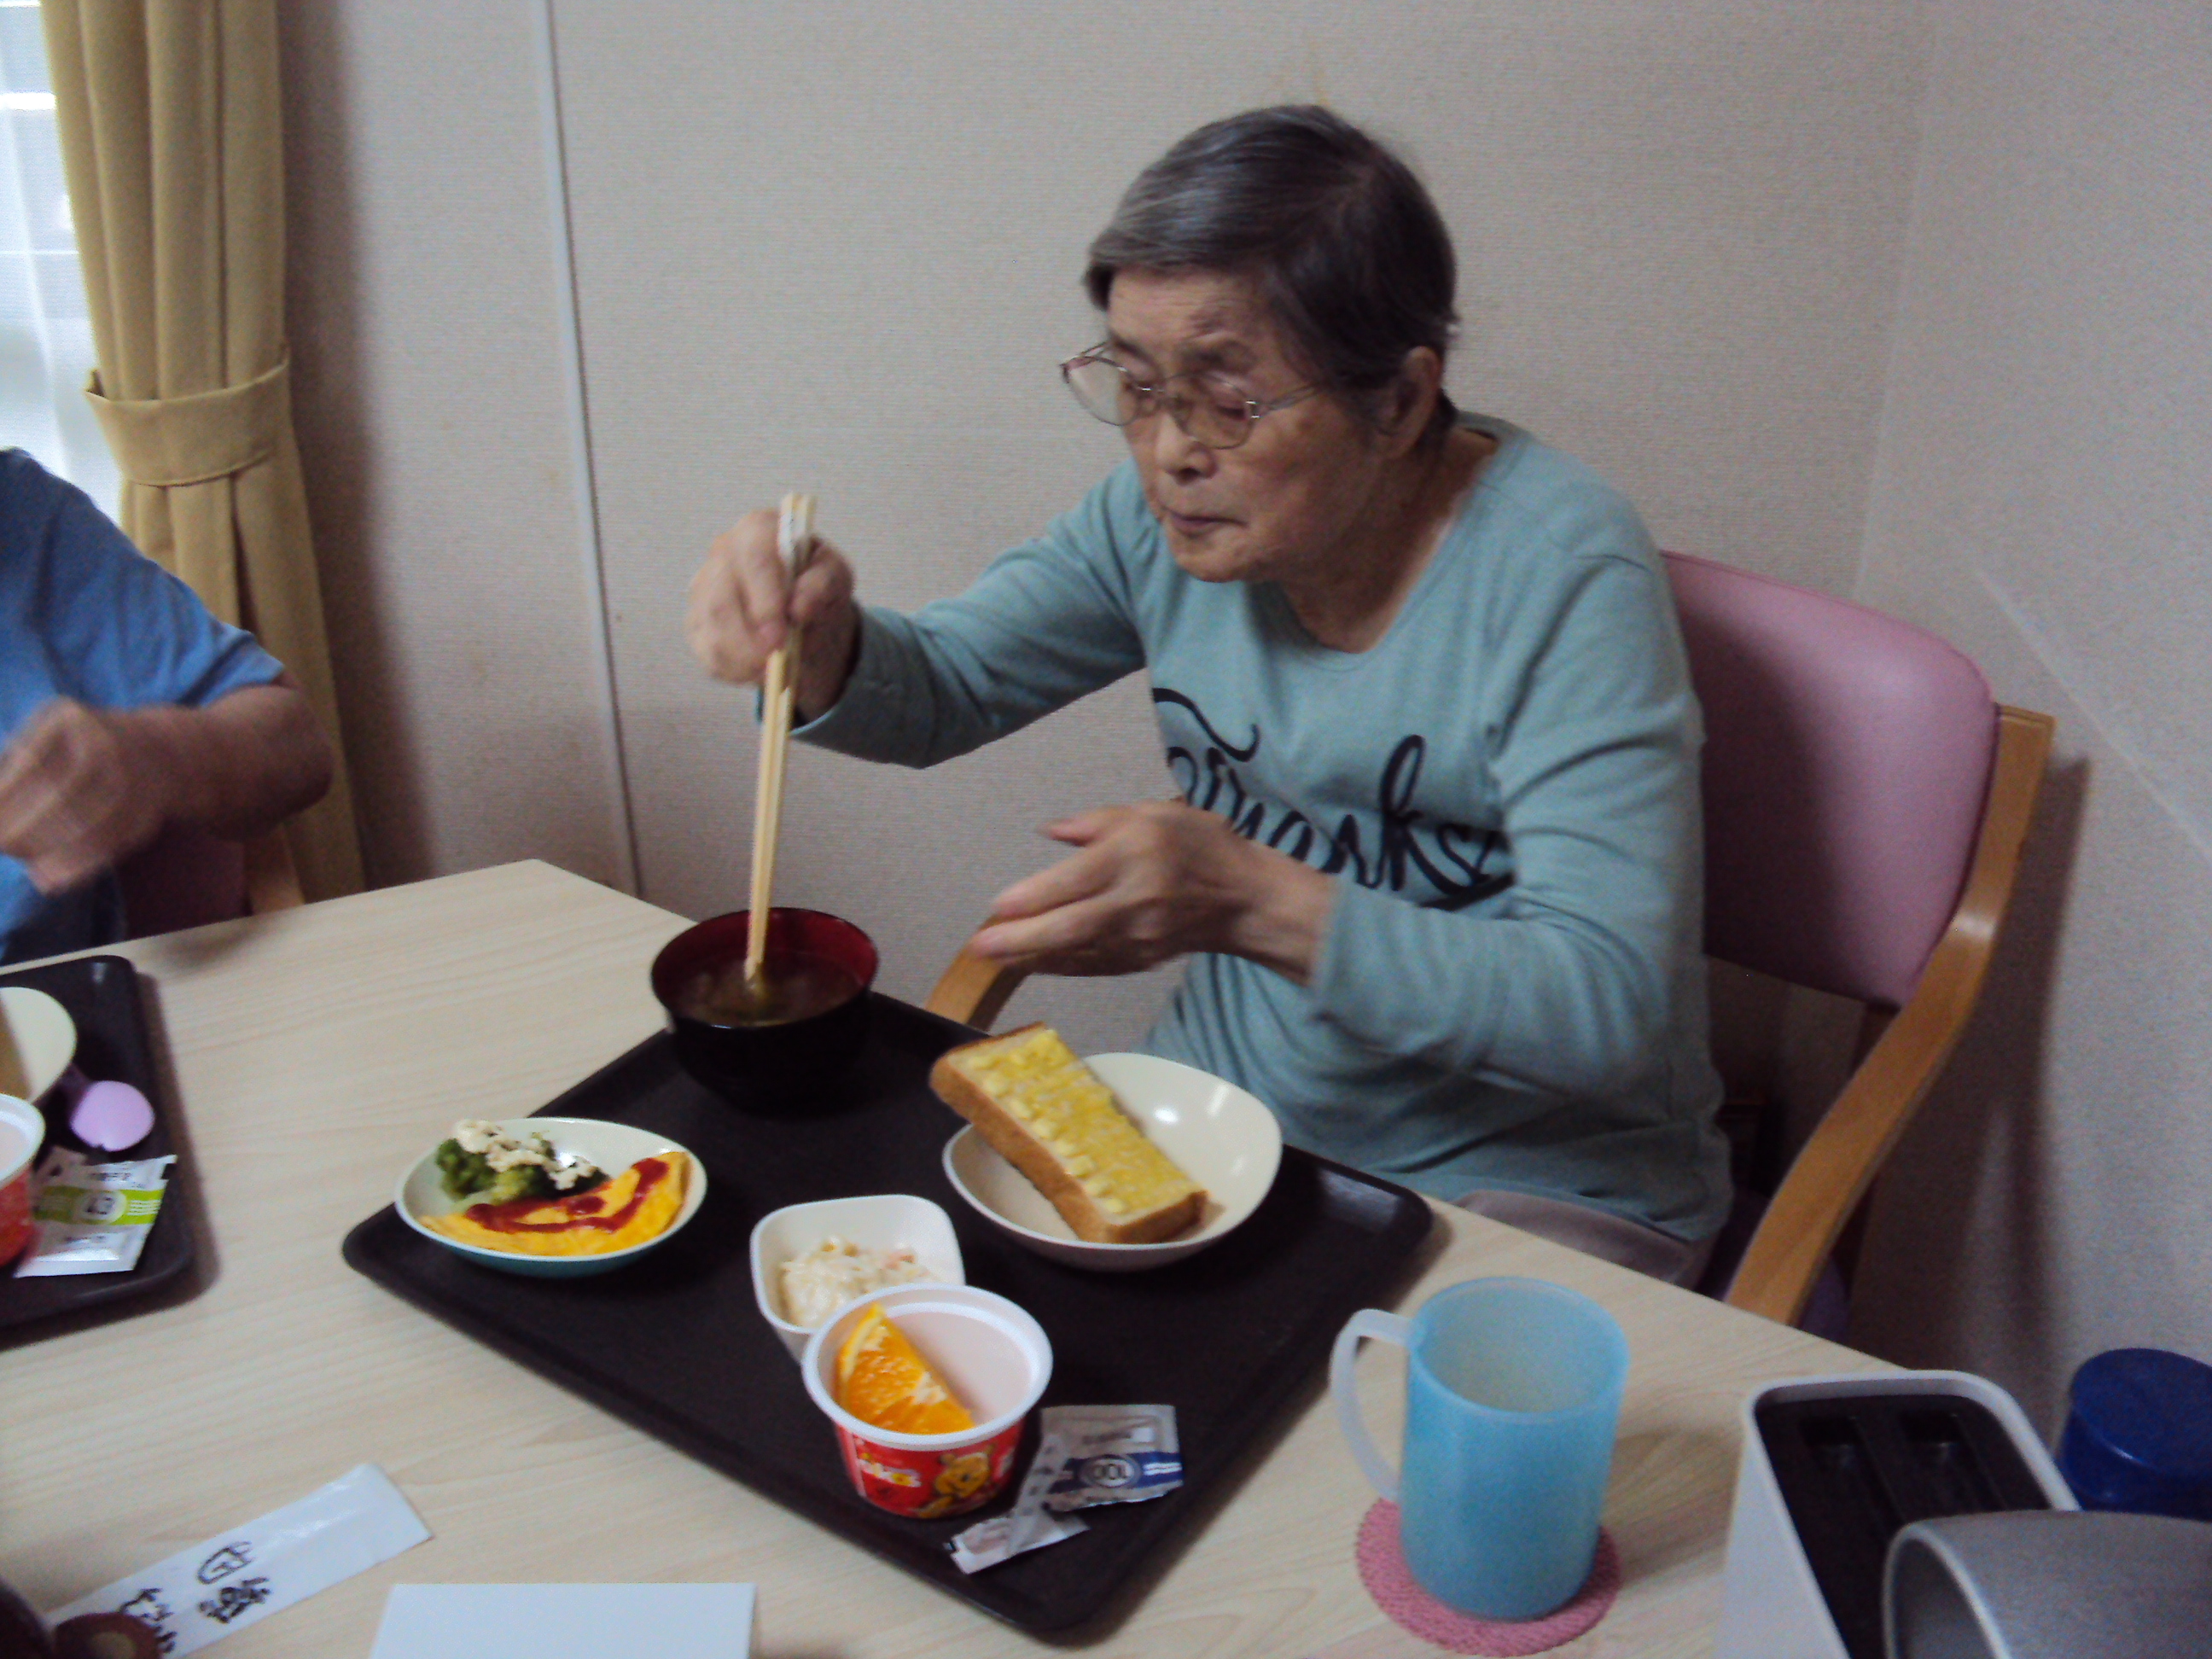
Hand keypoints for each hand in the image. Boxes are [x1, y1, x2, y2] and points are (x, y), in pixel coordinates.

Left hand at [0, 700, 172, 892]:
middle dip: (23, 827)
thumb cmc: (80, 749)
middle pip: (62, 793)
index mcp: (72, 718)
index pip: (32, 761)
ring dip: (48, 849)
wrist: (160, 752)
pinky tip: (48, 879)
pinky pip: (109, 845)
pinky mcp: (147, 813)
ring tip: (22, 860)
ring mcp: (135, 778)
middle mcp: (110, 744)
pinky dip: (76, 867)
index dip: (5, 795)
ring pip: (89, 823)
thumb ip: (12, 767)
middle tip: (1, 844)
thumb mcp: (48, 736)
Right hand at [686, 508, 860, 718]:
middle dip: (749, 639)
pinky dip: (736, 670)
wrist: (805, 610)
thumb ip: (821, 586)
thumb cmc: (816, 584)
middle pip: (723, 599)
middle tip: (774, 663)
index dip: (765, 601)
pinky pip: (708, 652)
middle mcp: (724, 551)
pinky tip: (759, 670)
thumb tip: (798, 610)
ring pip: (713, 631)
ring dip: (744, 658)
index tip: (780, 636)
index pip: (754, 560)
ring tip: (773, 669)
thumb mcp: (835, 578)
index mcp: (758, 529)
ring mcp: (704, 586)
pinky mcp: (697, 621)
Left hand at [969, 800, 1334, 982]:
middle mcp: (1132, 902)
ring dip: (1029, 957)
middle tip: (979, 947)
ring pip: (1074, 953)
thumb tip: (1049, 831)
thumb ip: (1096, 822)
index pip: (1074, 882)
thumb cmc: (1196, 845)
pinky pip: (1090, 966)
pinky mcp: (1139, 961)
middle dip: (1019, 941)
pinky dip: (1056, 966)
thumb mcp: (1150, 813)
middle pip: (1069, 927)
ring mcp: (1136, 938)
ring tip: (990, 957)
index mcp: (1132, 857)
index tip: (996, 907)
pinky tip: (1028, 963)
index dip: (1032, 898)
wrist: (1244, 898)